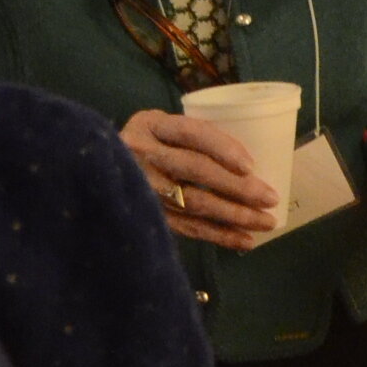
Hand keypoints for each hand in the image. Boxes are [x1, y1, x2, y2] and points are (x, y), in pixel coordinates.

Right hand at [120, 109, 279, 249]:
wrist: (96, 168)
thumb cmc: (148, 144)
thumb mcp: (163, 128)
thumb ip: (196, 137)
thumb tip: (247, 166)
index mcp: (150, 125)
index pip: (190, 133)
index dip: (221, 148)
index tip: (250, 166)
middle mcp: (141, 153)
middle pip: (195, 170)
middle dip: (237, 187)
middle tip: (270, 199)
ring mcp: (140, 187)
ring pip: (193, 203)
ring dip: (234, 216)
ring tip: (265, 223)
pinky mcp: (146, 215)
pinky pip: (187, 228)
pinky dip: (219, 236)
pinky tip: (245, 241)